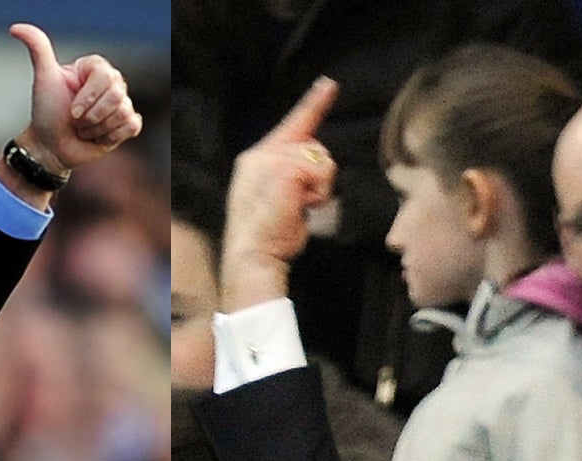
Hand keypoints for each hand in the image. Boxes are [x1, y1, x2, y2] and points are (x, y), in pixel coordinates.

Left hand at [10, 23, 141, 176]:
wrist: (51, 146)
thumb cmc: (47, 112)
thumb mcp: (44, 78)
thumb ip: (37, 48)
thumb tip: (16, 29)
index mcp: (95, 67)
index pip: (105, 76)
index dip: (88, 98)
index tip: (72, 110)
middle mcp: (111, 82)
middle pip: (116, 96)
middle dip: (92, 116)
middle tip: (76, 121)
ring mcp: (120, 103)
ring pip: (122, 113)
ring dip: (98, 129)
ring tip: (84, 129)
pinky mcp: (126, 123)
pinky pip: (132, 126)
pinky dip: (112, 136)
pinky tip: (98, 136)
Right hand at [220, 77, 340, 310]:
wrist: (252, 255)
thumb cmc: (266, 236)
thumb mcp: (274, 198)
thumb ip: (289, 175)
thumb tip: (315, 168)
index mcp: (255, 159)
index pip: (291, 126)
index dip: (313, 104)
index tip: (329, 84)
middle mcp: (261, 153)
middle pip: (314, 145)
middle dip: (318, 174)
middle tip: (300, 204)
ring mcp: (273, 158)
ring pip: (322, 158)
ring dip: (319, 186)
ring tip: (298, 207)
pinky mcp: (287, 168)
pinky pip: (323, 171)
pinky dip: (320, 191)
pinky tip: (301, 206)